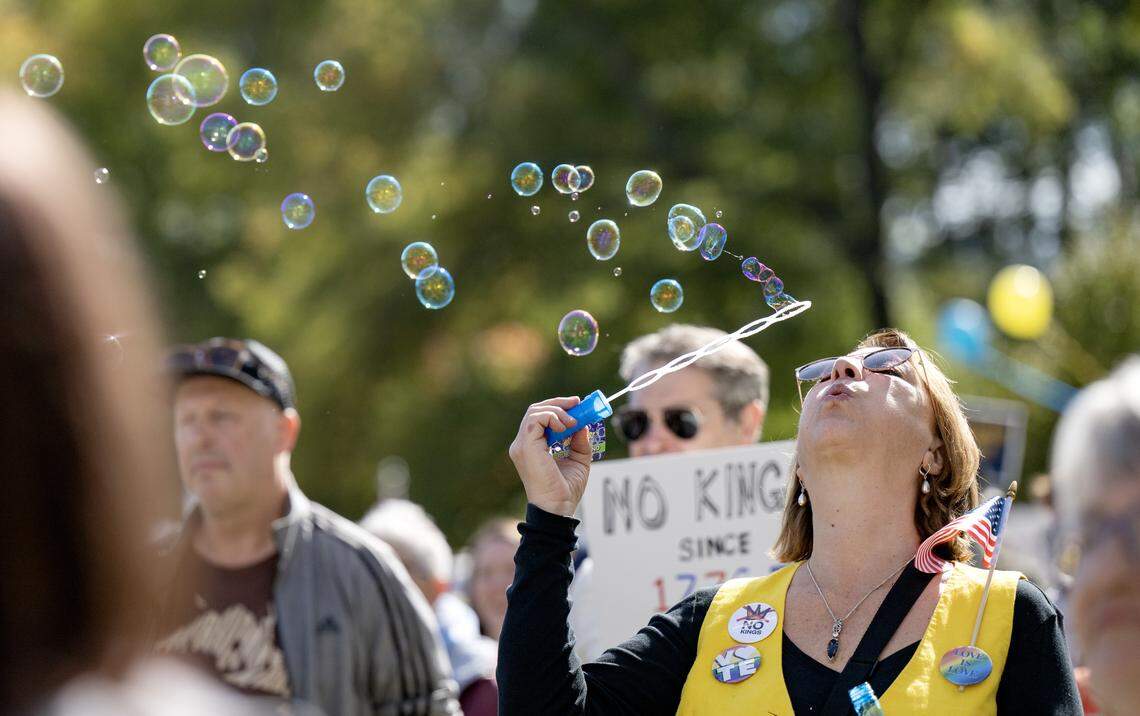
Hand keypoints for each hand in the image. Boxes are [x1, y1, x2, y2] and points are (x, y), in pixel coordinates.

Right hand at [508, 397, 591, 516]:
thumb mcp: (578, 459)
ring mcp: (521, 445)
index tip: (577, 404)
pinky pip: (536, 419)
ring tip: (573, 422)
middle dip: (558, 403)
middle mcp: (522, 445)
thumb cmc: (566, 490)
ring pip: (534, 412)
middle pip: (535, 410)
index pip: (539, 418)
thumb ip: (579, 441)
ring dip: (558, 411)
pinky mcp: (525, 446)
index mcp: (531, 448)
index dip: (557, 408)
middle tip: (577, 403)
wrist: (558, 508)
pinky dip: (553, 417)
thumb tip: (583, 423)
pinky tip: (566, 427)